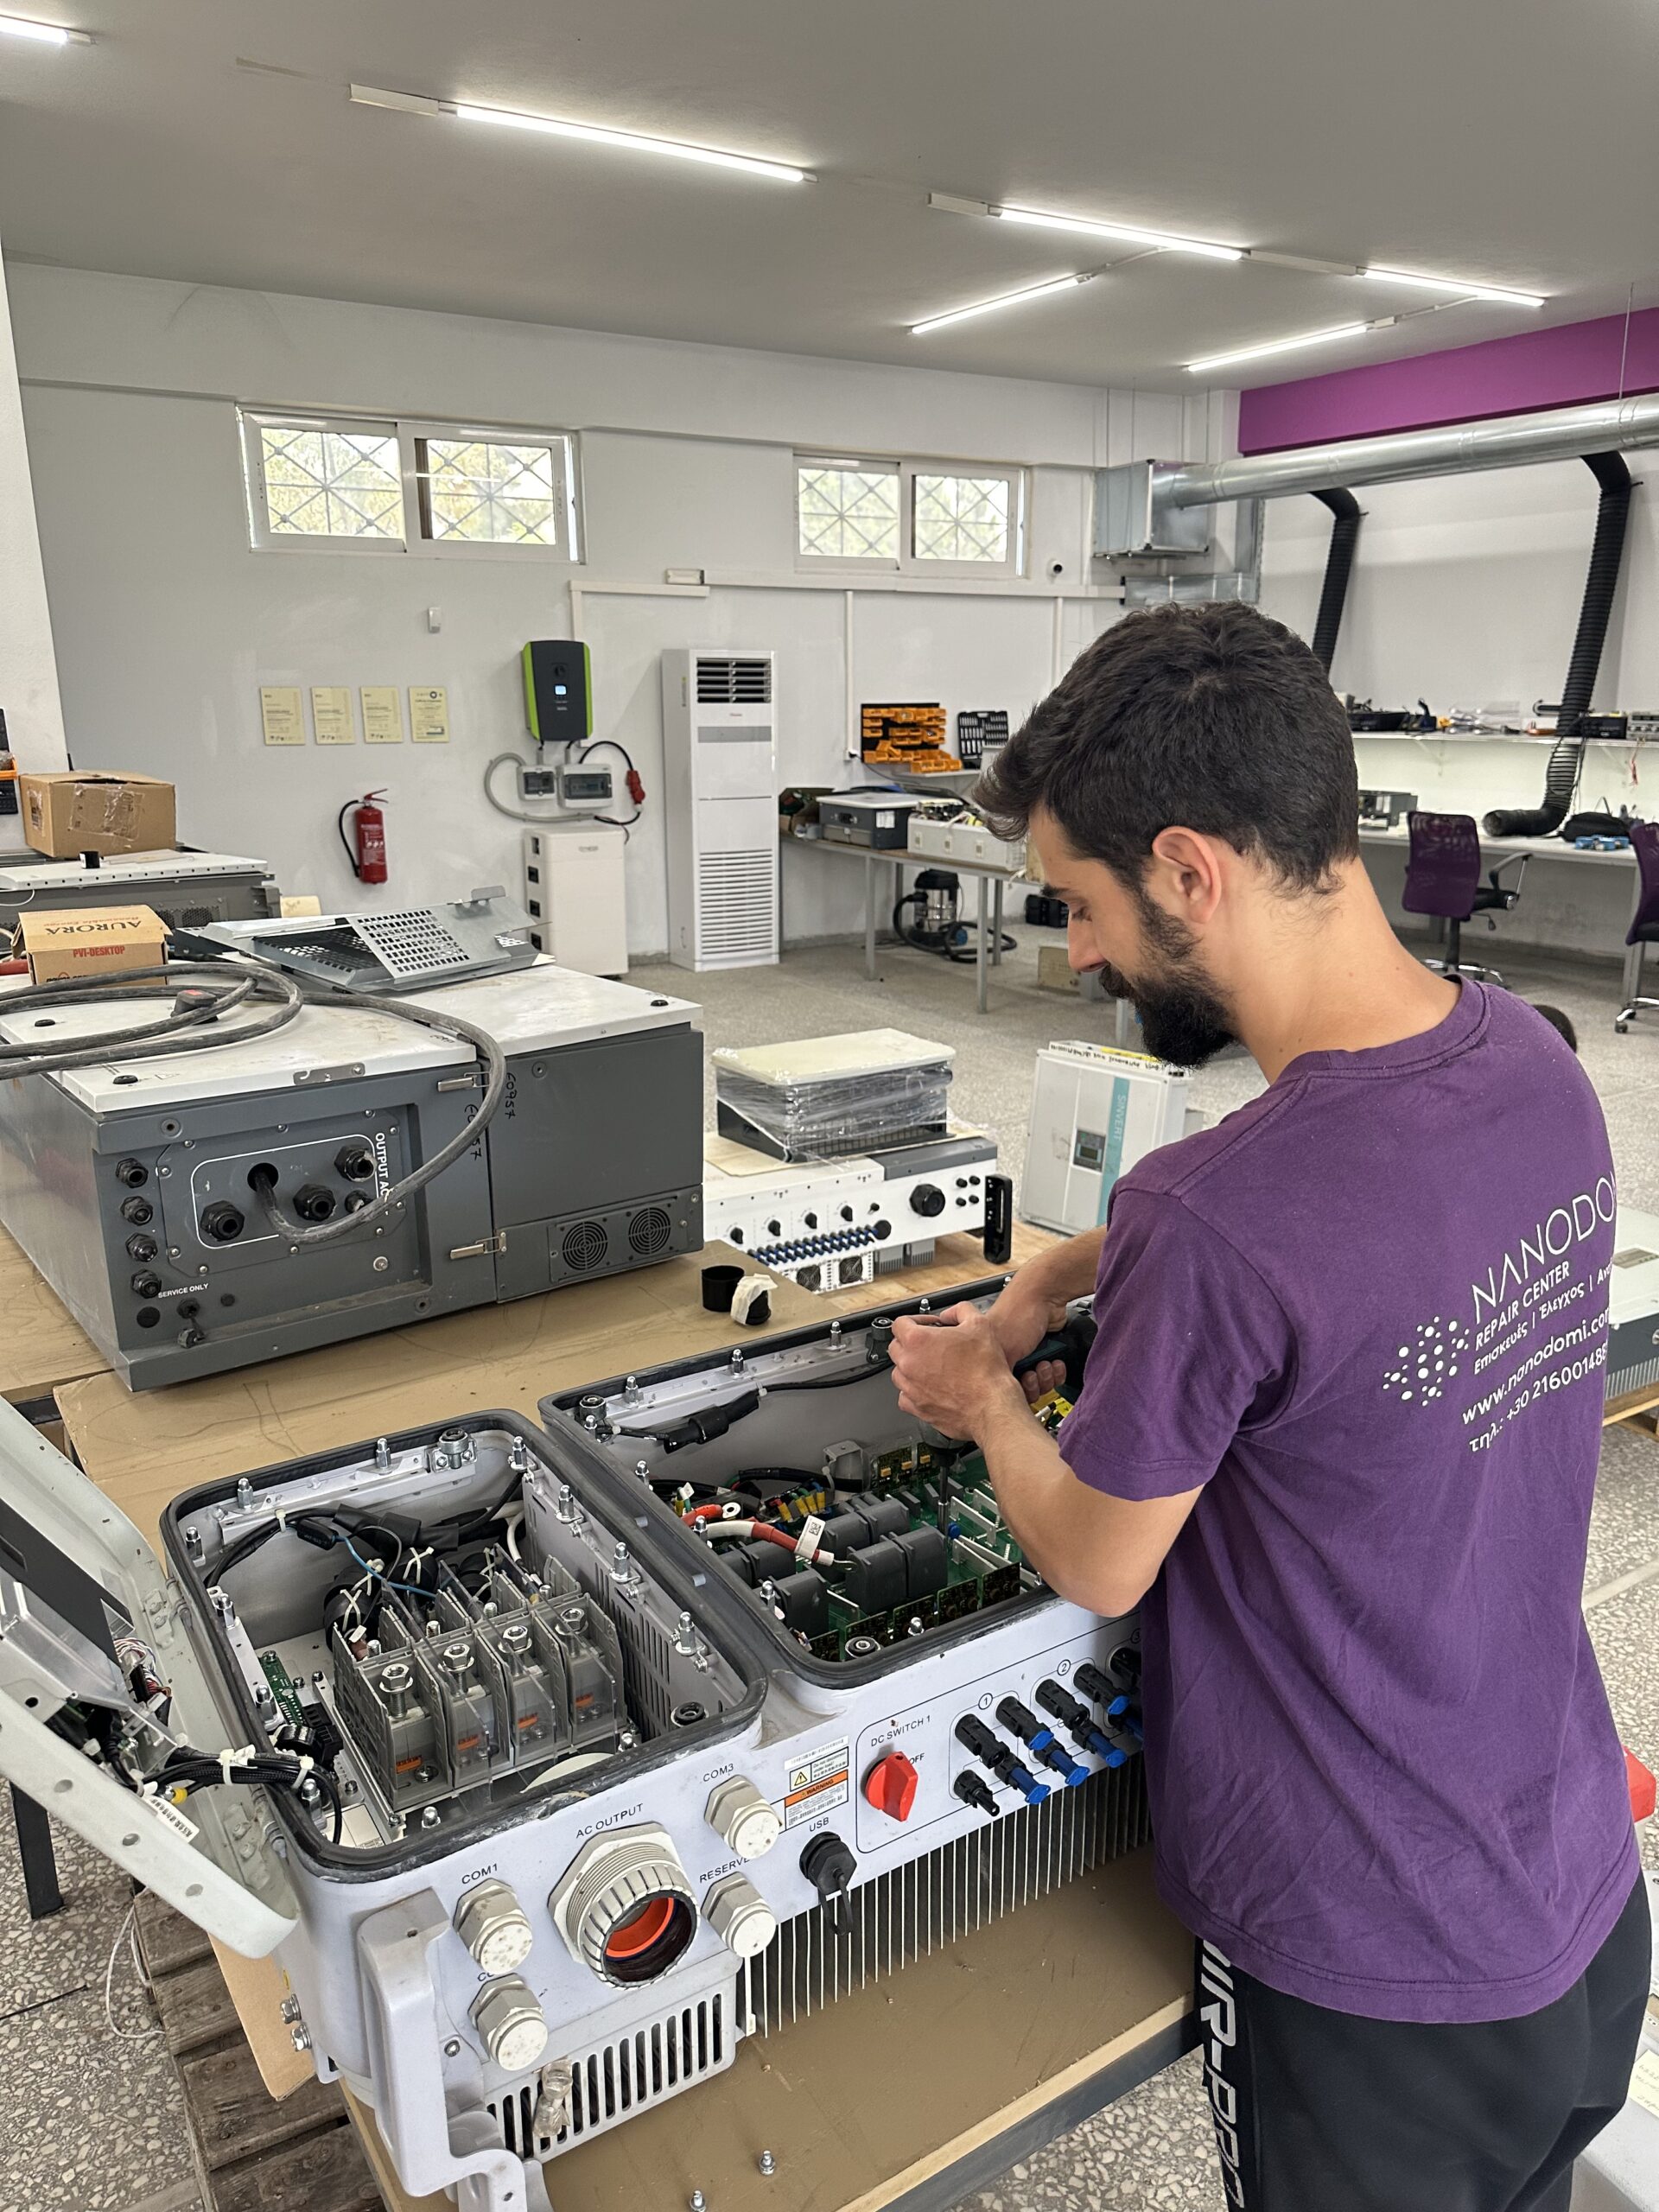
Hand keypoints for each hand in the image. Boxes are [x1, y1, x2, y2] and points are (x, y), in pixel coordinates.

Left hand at [890, 1304, 1028, 1441]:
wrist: (992, 1405)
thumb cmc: (986, 1370)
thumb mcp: (979, 1324)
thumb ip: (960, 1310)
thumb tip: (951, 1313)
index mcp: (918, 1341)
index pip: (900, 1324)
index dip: (915, 1320)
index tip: (927, 1325)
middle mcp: (909, 1365)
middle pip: (896, 1347)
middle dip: (911, 1343)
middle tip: (931, 1345)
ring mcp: (911, 1388)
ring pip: (899, 1372)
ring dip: (911, 1367)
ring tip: (931, 1366)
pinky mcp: (918, 1408)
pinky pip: (905, 1397)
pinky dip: (913, 1391)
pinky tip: (929, 1387)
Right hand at [987, 1275, 1073, 1403]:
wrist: (1047, 1296)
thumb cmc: (1017, 1313)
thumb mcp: (1000, 1349)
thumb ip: (991, 1377)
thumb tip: (987, 1400)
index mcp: (984, 1354)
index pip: (990, 1386)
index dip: (1002, 1391)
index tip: (1009, 1387)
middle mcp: (1003, 1356)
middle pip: (1016, 1389)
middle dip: (1029, 1386)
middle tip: (1030, 1375)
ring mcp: (1025, 1356)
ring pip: (1036, 1385)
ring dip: (1044, 1378)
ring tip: (1044, 1364)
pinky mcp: (1045, 1355)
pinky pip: (1051, 1377)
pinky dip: (1055, 1372)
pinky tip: (1055, 1362)